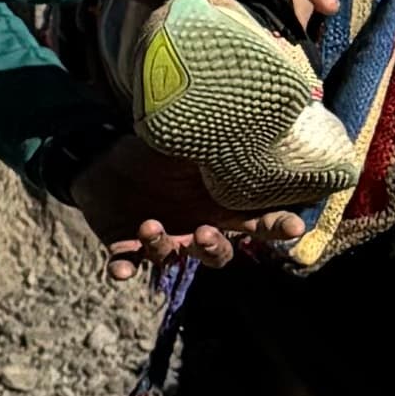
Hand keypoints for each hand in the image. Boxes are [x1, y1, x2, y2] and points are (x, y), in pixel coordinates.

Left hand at [68, 137, 309, 267]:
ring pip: (170, 258)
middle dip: (213, 249)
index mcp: (218, 206)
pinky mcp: (124, 244)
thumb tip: (245, 124)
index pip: (257, 221)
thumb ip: (214, 145)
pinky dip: (123, 269)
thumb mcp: (187, 141)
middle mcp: (194, 229)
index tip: (294, 225)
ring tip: (150, 224)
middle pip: (216, 254)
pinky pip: (126, 264)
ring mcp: (161, 239)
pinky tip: (121, 271)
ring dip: (162, 246)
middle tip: (203, 233)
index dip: (277, 226)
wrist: (100, 152)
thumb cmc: (154, 147)